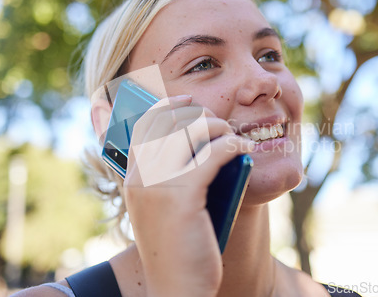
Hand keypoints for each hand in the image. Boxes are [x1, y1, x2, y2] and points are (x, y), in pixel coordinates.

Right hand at [123, 95, 253, 296]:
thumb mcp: (167, 211)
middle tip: (220, 124)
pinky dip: (233, 145)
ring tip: (234, 139)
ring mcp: (158, 185)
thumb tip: (204, 151)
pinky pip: (215, 153)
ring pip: (193, 132)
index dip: (166, 106)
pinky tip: (244, 150)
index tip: (188, 100)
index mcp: (132, 179)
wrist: (177, 291)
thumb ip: (173, 180)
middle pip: (169, 121)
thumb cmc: (178, 251)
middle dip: (198, 114)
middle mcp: (140, 177)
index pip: (144, 126)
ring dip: (219, 128)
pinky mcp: (183, 196)